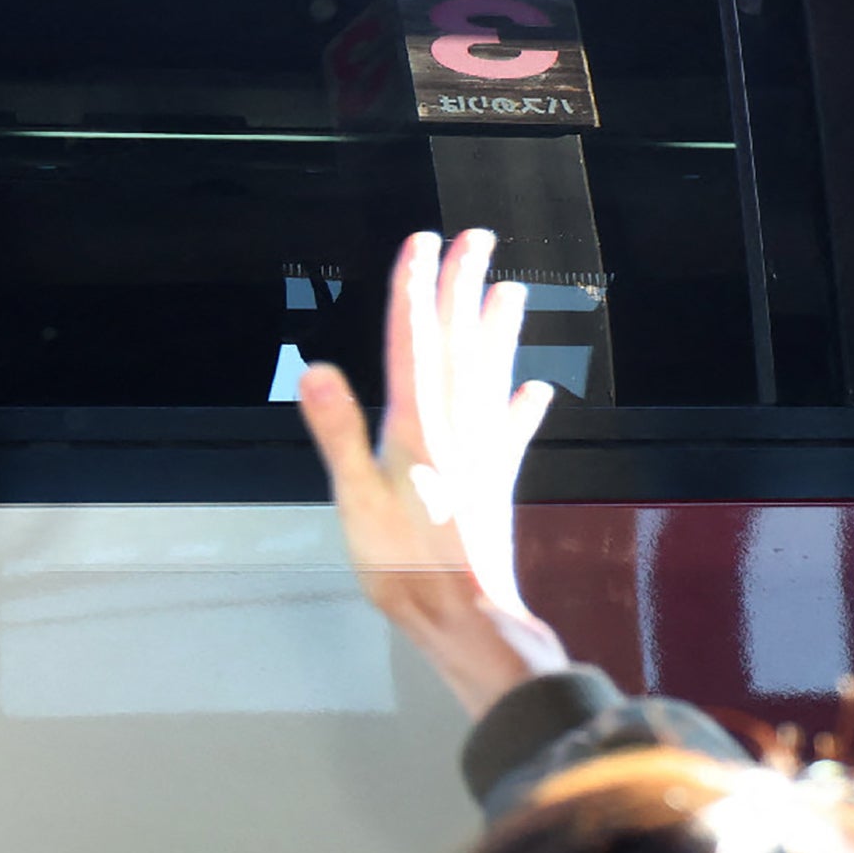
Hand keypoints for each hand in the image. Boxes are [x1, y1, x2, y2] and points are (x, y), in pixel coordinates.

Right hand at [296, 229, 566, 718]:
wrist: (466, 613)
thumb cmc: (404, 566)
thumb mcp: (355, 501)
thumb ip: (338, 433)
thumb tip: (315, 370)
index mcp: (416, 428)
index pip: (414, 341)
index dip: (415, 289)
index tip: (422, 242)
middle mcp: (457, 428)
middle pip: (459, 343)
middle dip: (463, 288)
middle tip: (475, 238)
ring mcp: (483, 452)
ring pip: (492, 373)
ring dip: (499, 329)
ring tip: (510, 291)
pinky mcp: (497, 482)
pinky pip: (513, 430)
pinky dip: (524, 405)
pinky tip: (537, 390)